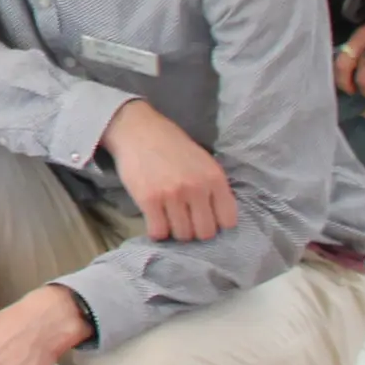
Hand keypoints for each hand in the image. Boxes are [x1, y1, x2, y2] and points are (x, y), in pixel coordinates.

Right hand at [102, 99, 237, 243]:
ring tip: (169, 219)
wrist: (137, 130)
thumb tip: (218, 219)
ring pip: (182, 235)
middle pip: (205, 232)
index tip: (206, 219)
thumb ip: (212, 187)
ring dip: (176, 231)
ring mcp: (172, 195)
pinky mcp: (148, 199)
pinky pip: (158, 232)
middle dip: (195, 230)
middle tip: (185, 221)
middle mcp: (196, 188)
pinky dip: (157, 231)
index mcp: (214, 178)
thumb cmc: (171, 145)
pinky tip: (155, 220)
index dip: (217, 223)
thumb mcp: (203, 161)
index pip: (228, 221)